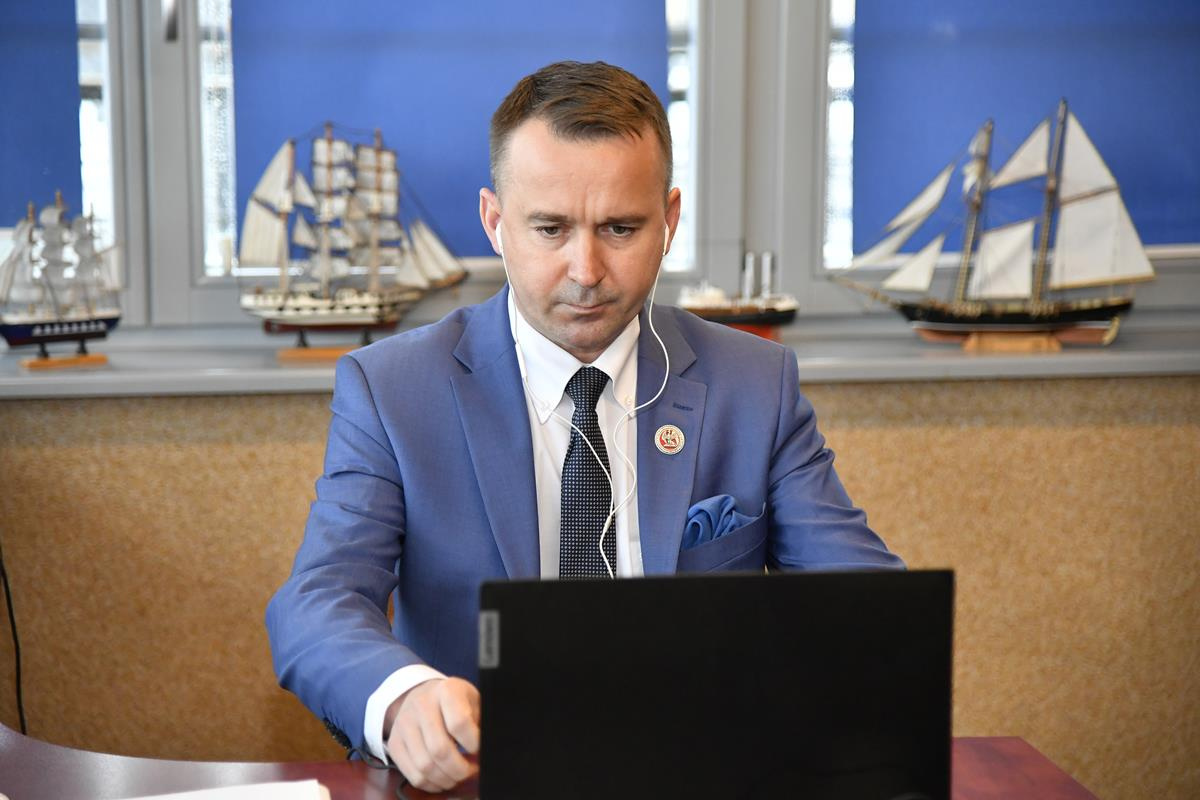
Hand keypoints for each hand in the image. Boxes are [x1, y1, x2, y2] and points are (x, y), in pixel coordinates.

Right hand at [384, 677, 480, 791]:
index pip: (459, 723)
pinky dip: (431, 784)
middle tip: (471, 770)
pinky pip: (413, 775)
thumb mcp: (472, 700)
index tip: (479, 750)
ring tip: (458, 775)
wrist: (421, 694)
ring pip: (425, 766)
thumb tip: (488, 749)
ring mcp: (404, 724)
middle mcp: (421, 705)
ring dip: (446, 779)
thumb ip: (481, 722)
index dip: (473, 744)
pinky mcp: (394, 743)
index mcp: (446, 691)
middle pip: (440, 750)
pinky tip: (443, 778)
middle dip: (460, 769)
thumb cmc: (454, 701)